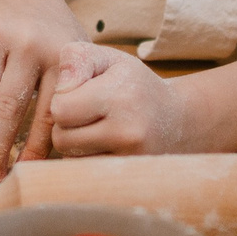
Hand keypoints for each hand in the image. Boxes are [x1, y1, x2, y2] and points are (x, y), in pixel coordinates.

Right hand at [0, 0, 84, 176]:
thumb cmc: (46, 30)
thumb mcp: (69, 51)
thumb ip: (73, 94)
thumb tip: (72, 153)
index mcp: (62, 54)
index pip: (49, 112)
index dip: (36, 148)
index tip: (27, 172)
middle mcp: (30, 42)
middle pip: (8, 109)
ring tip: (2, 87)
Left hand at [43, 42, 197, 156]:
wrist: (177, 120)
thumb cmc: (132, 84)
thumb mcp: (108, 58)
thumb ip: (76, 59)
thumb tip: (60, 88)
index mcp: (120, 95)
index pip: (60, 109)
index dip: (62, 99)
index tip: (78, 93)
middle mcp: (127, 130)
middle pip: (61, 138)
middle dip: (65, 125)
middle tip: (85, 113)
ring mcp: (130, 158)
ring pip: (70, 158)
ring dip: (75, 144)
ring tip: (96, 127)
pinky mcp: (130, 176)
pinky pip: (86, 171)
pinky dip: (87, 158)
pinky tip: (104, 144)